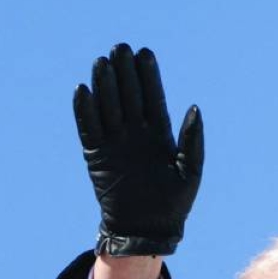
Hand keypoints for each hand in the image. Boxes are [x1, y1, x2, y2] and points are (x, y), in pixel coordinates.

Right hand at [74, 43, 203, 256]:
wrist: (147, 231)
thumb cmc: (174, 205)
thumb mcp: (190, 172)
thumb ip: (192, 140)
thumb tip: (194, 107)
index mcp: (159, 135)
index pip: (152, 98)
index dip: (148, 77)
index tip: (145, 54)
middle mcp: (135, 134)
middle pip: (129, 96)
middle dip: (125, 73)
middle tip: (120, 48)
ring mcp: (115, 143)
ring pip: (108, 107)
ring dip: (105, 85)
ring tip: (102, 62)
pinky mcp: (96, 156)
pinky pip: (89, 129)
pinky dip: (84, 111)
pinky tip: (83, 90)